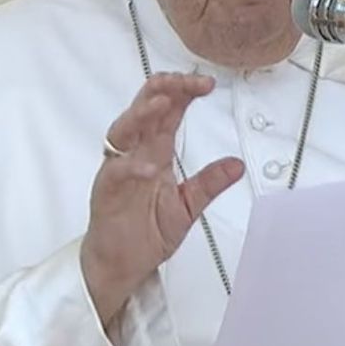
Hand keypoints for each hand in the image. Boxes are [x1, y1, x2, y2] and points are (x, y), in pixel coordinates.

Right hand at [80, 73, 243, 324]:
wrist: (122, 264)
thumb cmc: (147, 231)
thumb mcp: (188, 206)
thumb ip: (209, 184)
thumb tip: (238, 164)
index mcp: (156, 151)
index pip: (169, 111)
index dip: (184, 92)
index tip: (207, 83)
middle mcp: (135, 153)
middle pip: (144, 109)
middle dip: (163, 90)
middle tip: (184, 80)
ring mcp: (118, 170)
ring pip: (123, 131)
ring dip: (141, 115)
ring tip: (162, 103)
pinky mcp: (106, 192)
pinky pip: (116, 173)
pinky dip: (131, 166)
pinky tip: (149, 166)